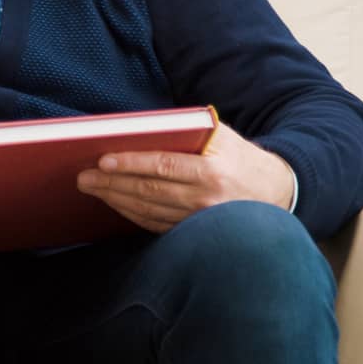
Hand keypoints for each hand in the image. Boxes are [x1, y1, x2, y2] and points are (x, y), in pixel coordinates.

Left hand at [75, 122, 297, 233]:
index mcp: (212, 172)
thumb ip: (189, 131)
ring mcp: (201, 223)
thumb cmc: (243, 158)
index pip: (163, 167)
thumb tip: (142, 128)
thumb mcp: (224, 138)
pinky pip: (157, 225)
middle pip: (149, 192)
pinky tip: (114, 203)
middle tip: (83, 178)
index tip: (103, 161)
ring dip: (116, 200)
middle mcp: (206, 201)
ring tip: (92, 189)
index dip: (130, 164)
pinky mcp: (196, 235)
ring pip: (148, 211)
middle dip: (111, 184)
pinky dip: (132, 214)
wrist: (280, 193)